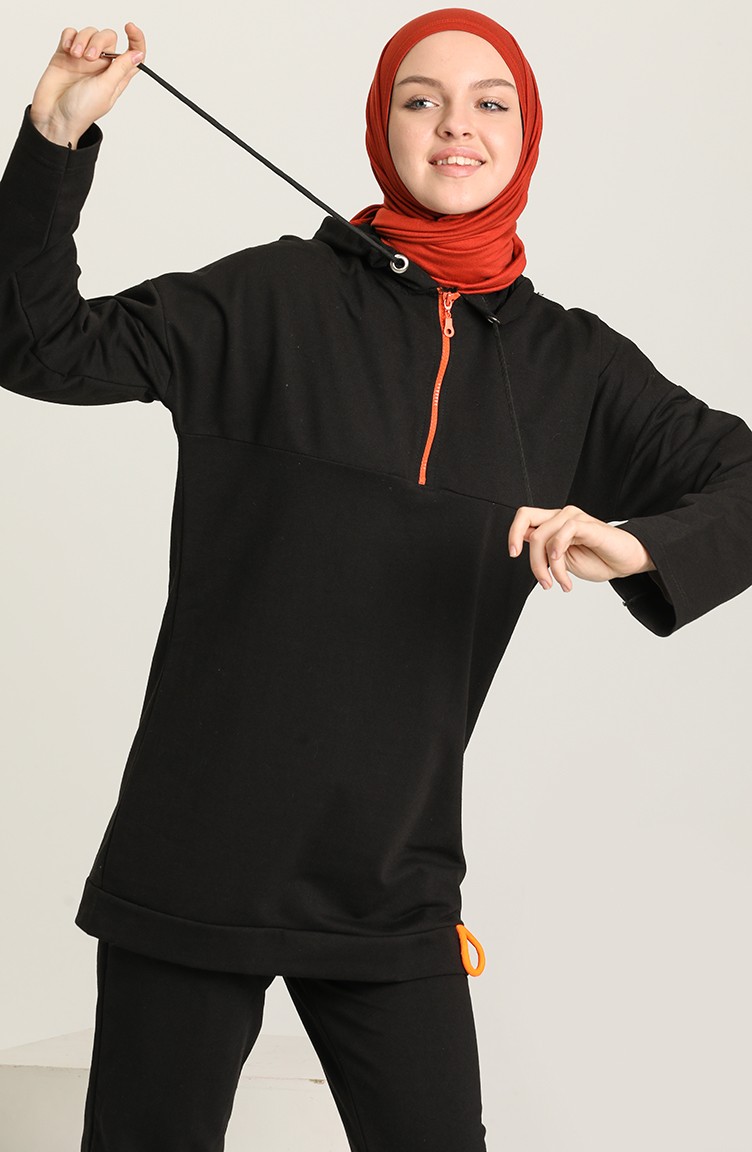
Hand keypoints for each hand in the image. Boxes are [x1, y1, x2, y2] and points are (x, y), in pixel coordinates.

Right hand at [30, 22, 145, 147]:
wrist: (54, 115)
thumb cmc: (81, 110)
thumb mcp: (106, 89)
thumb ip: (121, 69)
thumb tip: (138, 54)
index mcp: (116, 76)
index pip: (133, 54)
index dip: (136, 39)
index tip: (130, 27)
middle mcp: (101, 66)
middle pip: (109, 38)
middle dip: (99, 42)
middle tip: (90, 58)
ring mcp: (83, 59)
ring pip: (89, 33)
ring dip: (83, 40)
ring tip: (76, 55)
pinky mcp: (65, 54)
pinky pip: (71, 34)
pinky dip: (70, 37)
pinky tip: (67, 50)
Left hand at [508, 505, 655, 591]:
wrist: (626, 562)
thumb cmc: (598, 560)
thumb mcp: (562, 560)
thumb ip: (543, 550)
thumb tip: (523, 542)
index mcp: (553, 524)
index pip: (525, 518)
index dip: (512, 533)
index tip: (513, 553)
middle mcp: (561, 516)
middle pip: (527, 519)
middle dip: (528, 555)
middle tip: (541, 579)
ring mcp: (574, 518)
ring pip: (543, 536)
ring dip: (548, 567)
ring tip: (561, 583)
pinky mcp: (587, 524)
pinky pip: (564, 531)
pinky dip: (557, 552)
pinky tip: (562, 567)